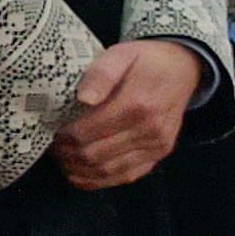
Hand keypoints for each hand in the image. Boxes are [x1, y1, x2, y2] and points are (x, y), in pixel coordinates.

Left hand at [54, 38, 206, 188]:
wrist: (182, 68)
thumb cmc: (146, 61)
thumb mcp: (121, 54)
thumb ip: (101, 74)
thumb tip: (84, 99)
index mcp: (137, 104)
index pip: (88, 132)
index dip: (64, 136)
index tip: (53, 131)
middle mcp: (150, 129)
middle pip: (95, 154)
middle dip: (68, 154)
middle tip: (54, 146)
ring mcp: (157, 145)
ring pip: (108, 170)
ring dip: (80, 170)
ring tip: (64, 159)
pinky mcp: (160, 154)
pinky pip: (126, 176)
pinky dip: (100, 181)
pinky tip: (82, 175)